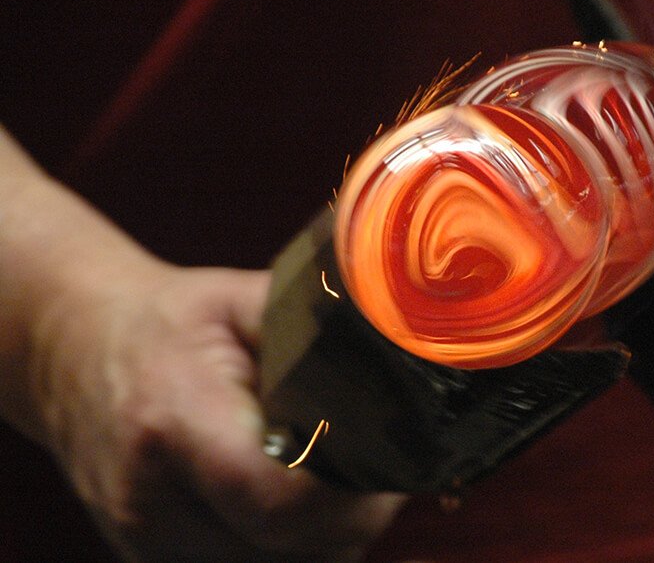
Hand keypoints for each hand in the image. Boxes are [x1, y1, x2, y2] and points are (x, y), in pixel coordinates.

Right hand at [32, 256, 404, 560]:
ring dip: (329, 536)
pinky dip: (295, 548)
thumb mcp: (239, 299)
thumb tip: (397, 344)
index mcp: (175, 418)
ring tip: (340, 476)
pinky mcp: (154, 562)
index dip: (347, 487)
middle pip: (290, 546)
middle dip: (357, 512)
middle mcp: (152, 500)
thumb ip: (315, 327)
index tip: (385, 454)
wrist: (73, 352)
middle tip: (384, 463)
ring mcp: (148, 543)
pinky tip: (301, 501)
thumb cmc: (166, 323)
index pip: (274, 494)